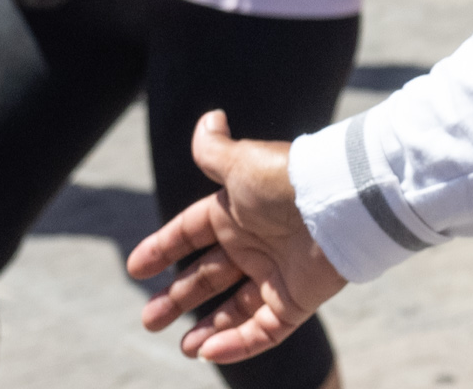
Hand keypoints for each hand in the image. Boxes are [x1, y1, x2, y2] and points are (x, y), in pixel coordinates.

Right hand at [128, 112, 343, 365]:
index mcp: (235, 212)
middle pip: (207, 277)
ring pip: (235, 309)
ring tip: (185, 346)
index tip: (134, 267)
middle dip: (177, 298)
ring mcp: (276, 274)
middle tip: (148, 319)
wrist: (338, 203)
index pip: (190, 233)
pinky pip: (264, 330)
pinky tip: (211, 352)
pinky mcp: (296, 300)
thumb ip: (213, 149)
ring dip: (208, 328)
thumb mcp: (239, 163)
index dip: (162, 248)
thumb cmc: (284, 181)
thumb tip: (208, 118)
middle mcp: (253, 244)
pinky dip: (238, 344)